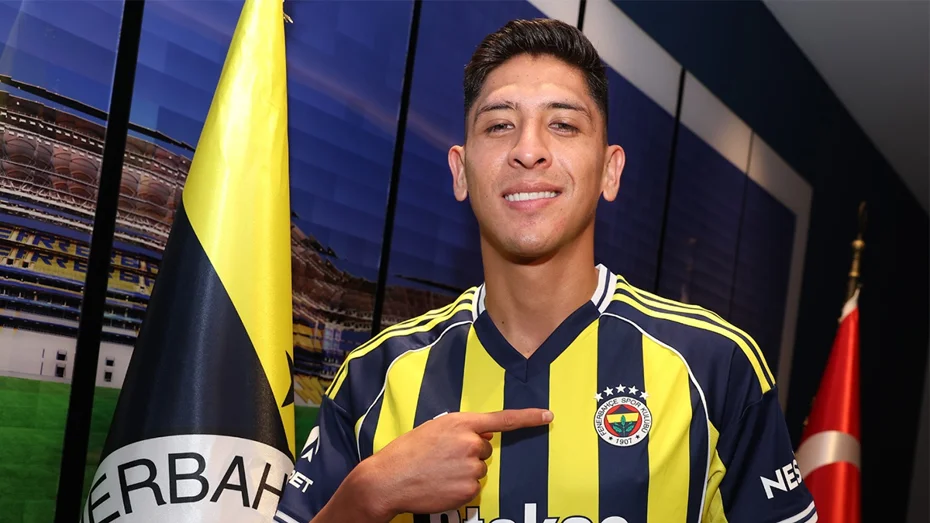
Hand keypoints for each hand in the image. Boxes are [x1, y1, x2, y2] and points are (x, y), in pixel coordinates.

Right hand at [360, 408, 552, 518]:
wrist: (388, 479)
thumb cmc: (407, 452)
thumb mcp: (434, 429)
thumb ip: (461, 429)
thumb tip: (485, 435)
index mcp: (460, 423)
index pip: (502, 419)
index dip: (528, 418)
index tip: (548, 416)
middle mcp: (470, 443)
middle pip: (485, 449)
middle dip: (469, 454)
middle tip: (442, 458)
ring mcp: (471, 467)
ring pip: (479, 470)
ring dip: (463, 472)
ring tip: (437, 472)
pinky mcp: (469, 489)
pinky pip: (473, 488)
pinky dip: (460, 489)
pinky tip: (440, 485)